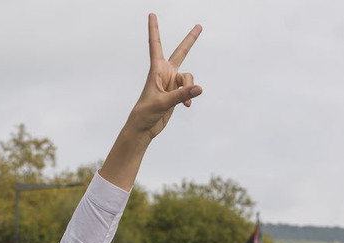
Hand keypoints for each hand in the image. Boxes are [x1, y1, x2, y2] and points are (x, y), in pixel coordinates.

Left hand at [127, 14, 202, 140]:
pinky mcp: (176, 93)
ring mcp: (172, 82)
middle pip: (181, 52)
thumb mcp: (163, 102)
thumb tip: (199, 88)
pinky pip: (189, 90)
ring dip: (189, 89)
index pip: (155, 45)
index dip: (154, 30)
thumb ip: (181, 95)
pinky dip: (189, 97)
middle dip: (190, 40)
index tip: (151, 15)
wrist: (144, 127)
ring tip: (185, 102)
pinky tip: (185, 107)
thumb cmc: (146, 112)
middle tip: (199, 26)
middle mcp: (165, 73)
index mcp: (156, 70)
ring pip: (188, 78)